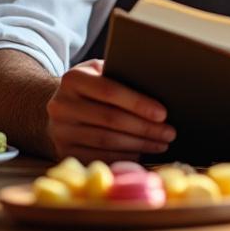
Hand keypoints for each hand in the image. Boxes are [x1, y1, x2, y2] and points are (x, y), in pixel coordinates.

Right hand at [45, 59, 175, 162]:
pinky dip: (124, 157)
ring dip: (139, 145)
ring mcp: (60, 131)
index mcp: (72, 78)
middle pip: (110, 118)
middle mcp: (61, 105)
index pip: (109, 91)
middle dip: (145, 127)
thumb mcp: (101, 72)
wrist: (62, 108)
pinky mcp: (64, 151)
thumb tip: (159, 86)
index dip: (138, 103)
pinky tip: (142, 155)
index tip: (163, 113)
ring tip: (161, 144)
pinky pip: (99, 157)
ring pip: (106, 140)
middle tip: (169, 133)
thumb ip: (121, 74)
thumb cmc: (93, 88)